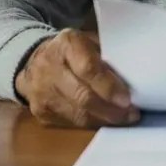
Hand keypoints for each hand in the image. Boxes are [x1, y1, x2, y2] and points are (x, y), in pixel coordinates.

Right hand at [15, 29, 139, 127]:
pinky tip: (104, 120)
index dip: (109, 87)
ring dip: (104, 120)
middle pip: (82, 97)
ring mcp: (41, 92)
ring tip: (123, 118)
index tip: (127, 99)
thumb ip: (106, 57)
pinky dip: (91, 124)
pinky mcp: (40, 112)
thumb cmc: (72, 50)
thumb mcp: (89, 41)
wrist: (33, 60)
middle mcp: (49, 67)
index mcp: (66, 44)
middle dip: (110, 109)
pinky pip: (70, 124)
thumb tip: (132, 80)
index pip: (88, 69)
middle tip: (130, 113)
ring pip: (77, 115)